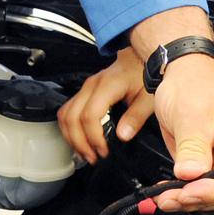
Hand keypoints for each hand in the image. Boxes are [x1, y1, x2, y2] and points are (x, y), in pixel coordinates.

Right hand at [58, 47, 151, 162]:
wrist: (141, 57)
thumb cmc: (145, 73)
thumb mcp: (148, 97)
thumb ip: (136, 117)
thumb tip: (123, 136)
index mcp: (107, 86)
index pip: (89, 115)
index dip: (94, 137)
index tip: (104, 151)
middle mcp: (91, 86)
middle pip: (71, 117)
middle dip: (79, 142)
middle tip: (92, 157)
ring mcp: (85, 88)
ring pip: (65, 114)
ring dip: (71, 137)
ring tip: (84, 152)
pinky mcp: (84, 92)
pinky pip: (67, 111)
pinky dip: (70, 128)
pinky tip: (79, 140)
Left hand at [150, 55, 213, 211]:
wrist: (183, 76)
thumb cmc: (194, 85)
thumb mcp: (191, 113)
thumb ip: (193, 146)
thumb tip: (191, 174)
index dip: (211, 189)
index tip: (187, 193)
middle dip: (196, 198)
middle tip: (168, 199)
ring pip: (213, 193)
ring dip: (188, 200)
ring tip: (164, 198)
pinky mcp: (211, 165)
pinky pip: (201, 187)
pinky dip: (184, 193)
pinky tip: (167, 193)